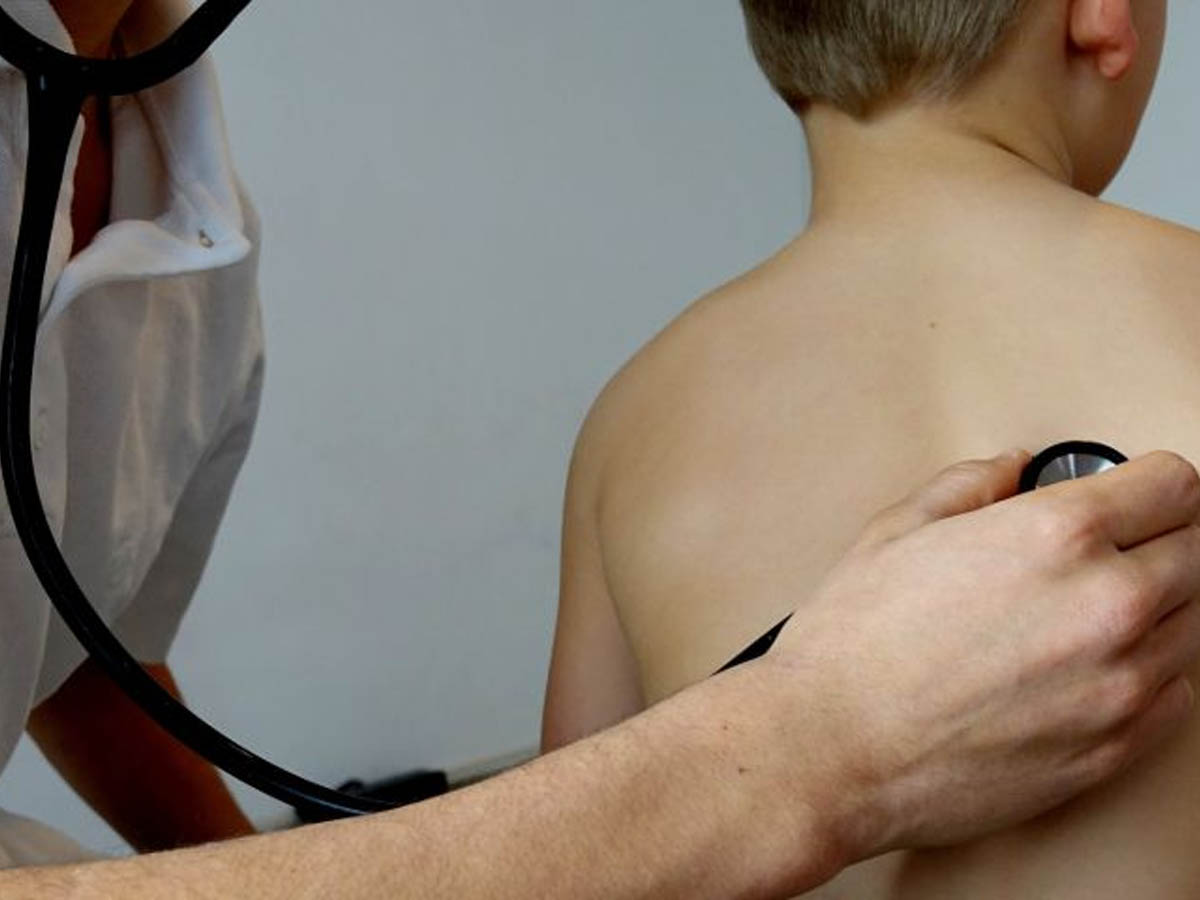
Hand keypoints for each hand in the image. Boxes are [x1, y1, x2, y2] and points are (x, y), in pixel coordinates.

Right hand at [764, 448, 1199, 866]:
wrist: (829, 750)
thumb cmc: (851, 647)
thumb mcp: (894, 531)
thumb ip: (968, 485)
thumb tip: (1009, 470)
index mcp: (1055, 536)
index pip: (1173, 485)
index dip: (1150, 483)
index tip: (1136, 494)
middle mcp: (1105, 606)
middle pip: (1196, 552)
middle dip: (1158, 540)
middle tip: (1110, 548)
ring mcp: (1118, 685)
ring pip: (1193, 625)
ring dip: (1157, 609)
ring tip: (1089, 612)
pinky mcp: (1112, 750)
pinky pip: (1177, 696)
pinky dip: (1152, 673)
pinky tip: (1094, 665)